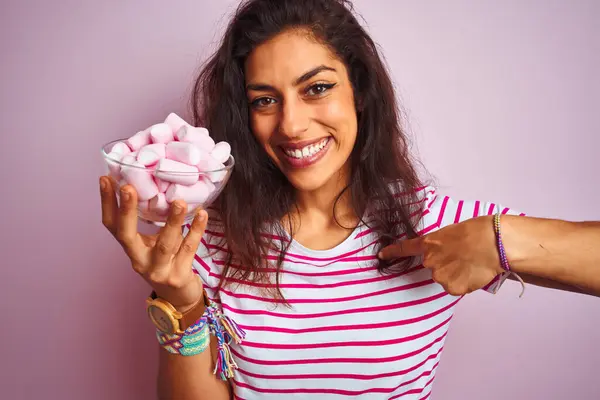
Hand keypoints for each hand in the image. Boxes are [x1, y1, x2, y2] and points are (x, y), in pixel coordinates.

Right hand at [99, 175, 206, 310]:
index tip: (105, 179)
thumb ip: (154, 222)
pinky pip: (189, 249)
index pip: (112, 226)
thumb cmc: (167, 263)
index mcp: (132, 249)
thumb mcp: (154, 243)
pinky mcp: (179, 276)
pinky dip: (196, 230)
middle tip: (127, 187)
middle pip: (127, 236)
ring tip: (178, 202)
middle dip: (126, 211)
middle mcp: (140, 261)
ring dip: (172, 221)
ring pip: (165, 245)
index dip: (107, 203)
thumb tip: (159, 184)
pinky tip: (202, 214)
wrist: (180, 298)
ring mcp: (159, 271)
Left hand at [378, 216, 504, 295]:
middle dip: (445, 265)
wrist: (493, 243)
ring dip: (455, 275)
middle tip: (463, 257)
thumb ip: (442, 245)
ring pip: (444, 279)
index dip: (392, 252)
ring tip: (471, 264)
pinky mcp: (451, 288)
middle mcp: (429, 261)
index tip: (381, 254)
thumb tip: (446, 255)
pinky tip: (472, 273)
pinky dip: (463, 284)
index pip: (405, 248)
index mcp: (429, 244)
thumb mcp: (452, 232)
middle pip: (433, 267)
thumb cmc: (477, 232)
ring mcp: (439, 276)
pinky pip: (455, 288)